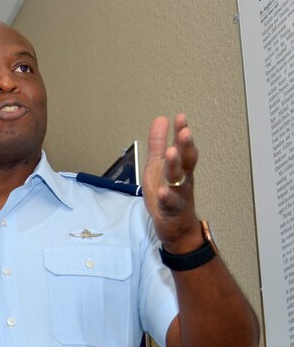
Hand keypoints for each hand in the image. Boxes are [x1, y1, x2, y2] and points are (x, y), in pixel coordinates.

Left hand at [142, 114, 202, 252]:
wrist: (177, 228)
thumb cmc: (168, 195)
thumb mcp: (158, 165)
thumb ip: (158, 143)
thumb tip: (161, 120)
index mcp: (180, 167)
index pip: (183, 146)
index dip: (182, 132)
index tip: (180, 117)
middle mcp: (183, 179)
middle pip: (187, 160)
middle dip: (185, 145)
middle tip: (184, 131)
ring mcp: (178, 194)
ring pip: (179, 179)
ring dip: (175, 165)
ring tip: (170, 153)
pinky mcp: (171, 210)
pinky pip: (170, 203)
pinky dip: (166, 197)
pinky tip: (161, 191)